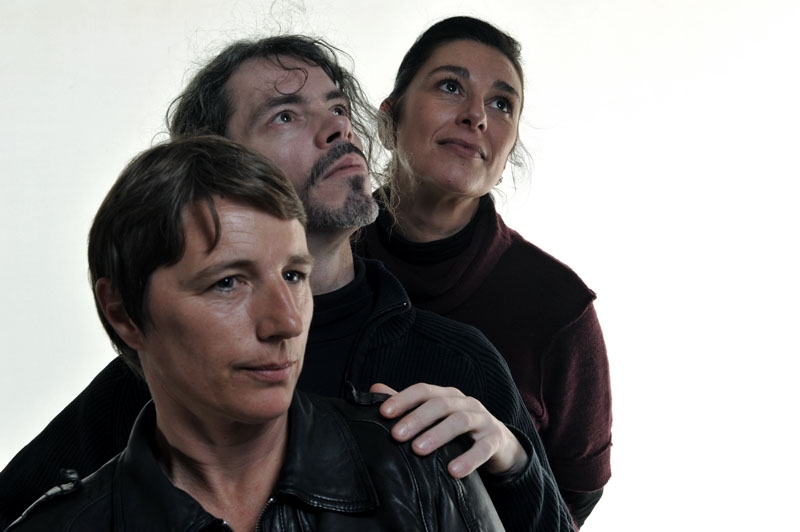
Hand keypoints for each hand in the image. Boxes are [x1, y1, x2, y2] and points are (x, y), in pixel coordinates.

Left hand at [369, 382, 527, 478]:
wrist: (500, 444)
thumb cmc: (460, 431)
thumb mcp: (436, 417)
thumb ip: (408, 405)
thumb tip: (375, 389)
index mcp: (448, 396)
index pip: (424, 390)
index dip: (403, 399)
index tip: (384, 413)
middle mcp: (465, 403)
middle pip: (440, 404)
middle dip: (417, 418)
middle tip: (397, 435)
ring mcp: (483, 419)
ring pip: (460, 421)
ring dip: (438, 434)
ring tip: (419, 450)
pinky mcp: (495, 440)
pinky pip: (483, 448)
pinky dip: (469, 459)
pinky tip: (453, 471)